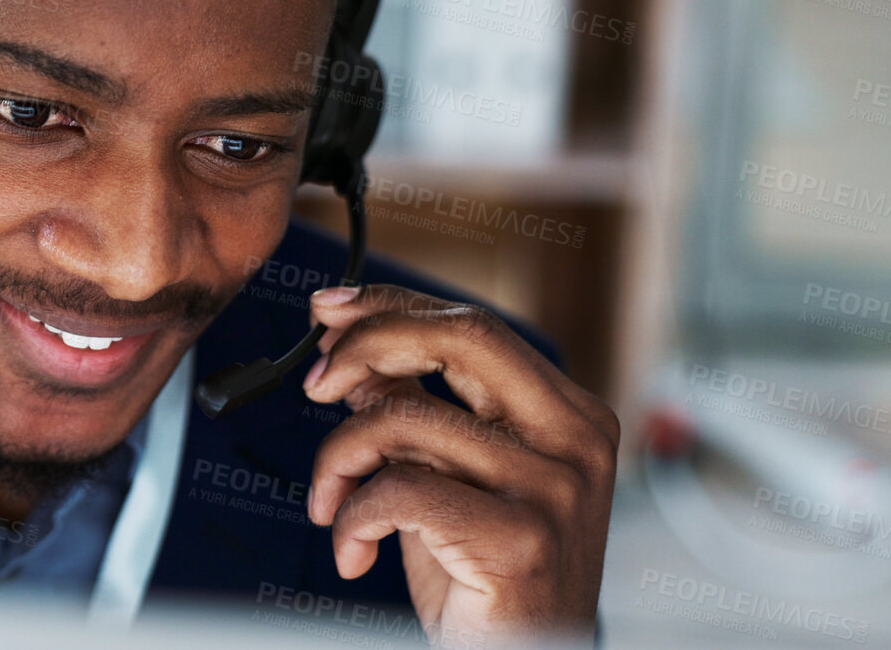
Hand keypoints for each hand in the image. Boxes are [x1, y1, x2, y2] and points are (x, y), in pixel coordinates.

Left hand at [301, 284, 616, 645]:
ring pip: (406, 419)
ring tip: (330, 505)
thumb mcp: (445, 480)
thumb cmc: (483, 583)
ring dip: (339, 460)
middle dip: (368, 345)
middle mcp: (574, 442)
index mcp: (568, 416)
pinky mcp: (521, 540)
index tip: (328, 310)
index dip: (392, 307)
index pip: (474, 326)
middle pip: (459, 338)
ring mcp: (555, 490)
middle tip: (316, 382)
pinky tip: (352, 548)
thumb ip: (414, 413)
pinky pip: (398, 489)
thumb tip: (351, 352)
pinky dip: (352, 514)